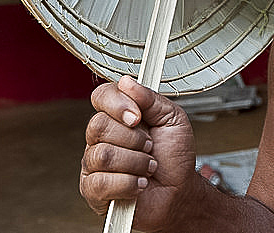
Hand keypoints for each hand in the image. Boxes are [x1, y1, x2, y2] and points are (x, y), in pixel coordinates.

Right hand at [81, 76, 198, 231]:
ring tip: (149, 167)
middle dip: (134, 139)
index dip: (117, 104)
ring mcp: (94, 164)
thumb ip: (151, 99)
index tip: (138, 116)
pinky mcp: (93, 190)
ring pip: (102, 155)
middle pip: (99, 126)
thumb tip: (127, 82)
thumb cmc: (175, 157)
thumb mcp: (173, 119)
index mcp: (118, 116)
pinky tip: (139, 183)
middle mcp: (101, 137)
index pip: (101, 96)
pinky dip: (128, 183)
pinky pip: (101, 182)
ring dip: (136, 162)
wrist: (180, 191)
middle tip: (150, 147)